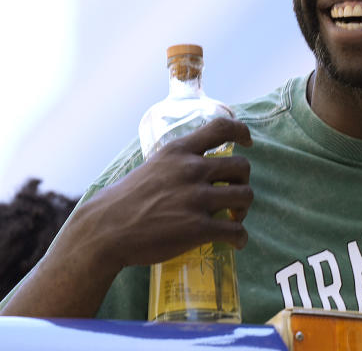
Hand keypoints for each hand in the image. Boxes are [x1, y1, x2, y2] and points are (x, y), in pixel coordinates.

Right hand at [0, 118, 253, 318]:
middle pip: (242, 167)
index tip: (248, 142)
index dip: (242, 132)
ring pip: (246, 196)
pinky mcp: (198, 228)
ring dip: (244, 209)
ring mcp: (196, 199)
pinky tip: (236, 242)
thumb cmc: (123, 202)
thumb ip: (176, 164)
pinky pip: (236, 230)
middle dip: (243, 182)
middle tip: (234, 196)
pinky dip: (241, 237)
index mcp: (178, 151)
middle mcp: (191, 170)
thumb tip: (198, 165)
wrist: (103, 232)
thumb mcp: (151, 167)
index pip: (221, 128)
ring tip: (235, 218)